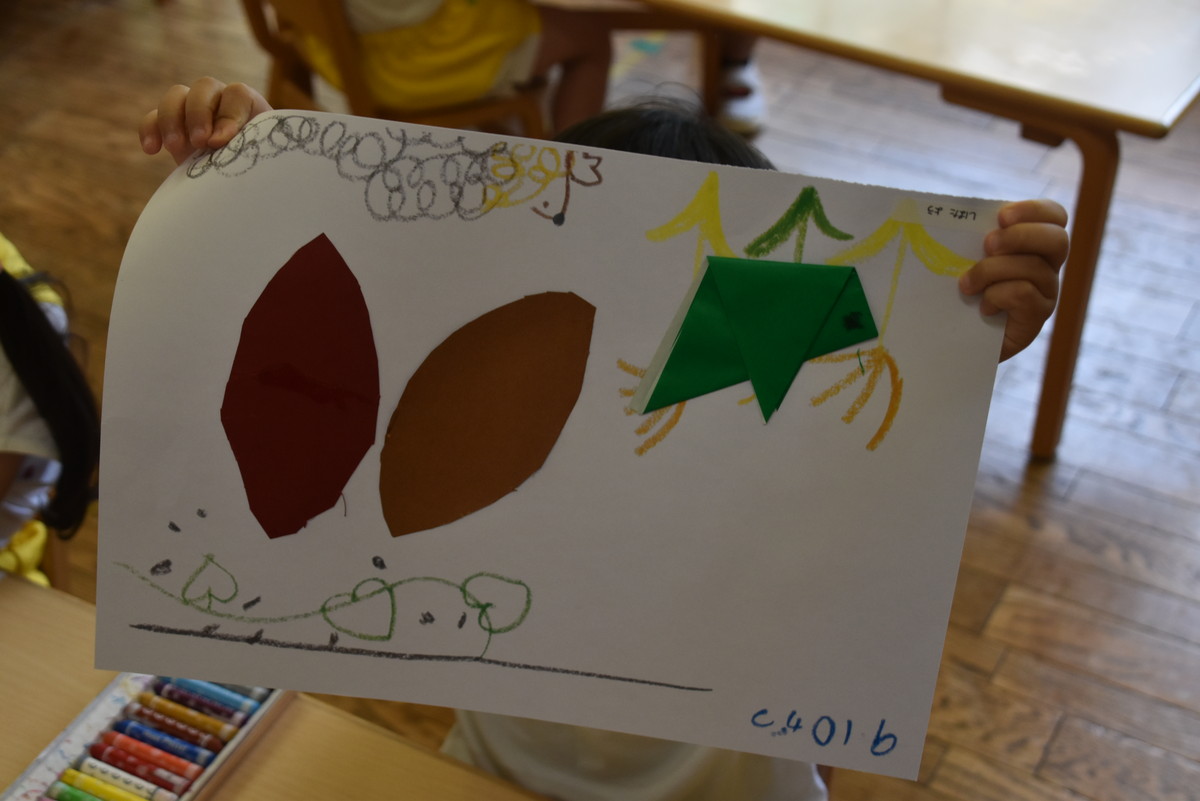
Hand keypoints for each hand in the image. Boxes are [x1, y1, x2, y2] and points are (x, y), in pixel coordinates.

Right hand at [139, 77, 271, 164]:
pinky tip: (151, 150)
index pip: (237, 94)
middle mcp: (220, 100)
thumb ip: (253, 150)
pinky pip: (154, 116)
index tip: (221, 141)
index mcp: (248, 106)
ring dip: (172, 120)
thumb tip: (235, 151)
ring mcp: (193, 110)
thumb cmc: (257, 172)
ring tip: (174, 147)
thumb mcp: (259, 161)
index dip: (229, 115)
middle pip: (204, 87)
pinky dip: (149, 129)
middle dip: (199, 114)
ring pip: (176, 96)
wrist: (239, 184)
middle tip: (200, 143)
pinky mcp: (172, 125)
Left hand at [958, 199, 1068, 361]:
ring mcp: (1047, 291)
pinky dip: (997, 296)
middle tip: (987, 245)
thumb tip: (956, 215)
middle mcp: (1048, 265)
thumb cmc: (963, 291)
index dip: (1033, 210)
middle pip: (1057, 239)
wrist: (959, 337)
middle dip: (1019, 237)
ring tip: (967, 284)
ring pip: (1033, 267)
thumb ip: (975, 237)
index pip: (1055, 215)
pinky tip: (983, 307)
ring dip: (992, 271)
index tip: (1002, 217)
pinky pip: (1023, 294)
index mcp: (1035, 243)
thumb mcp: (968, 258)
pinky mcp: (1037, 316)